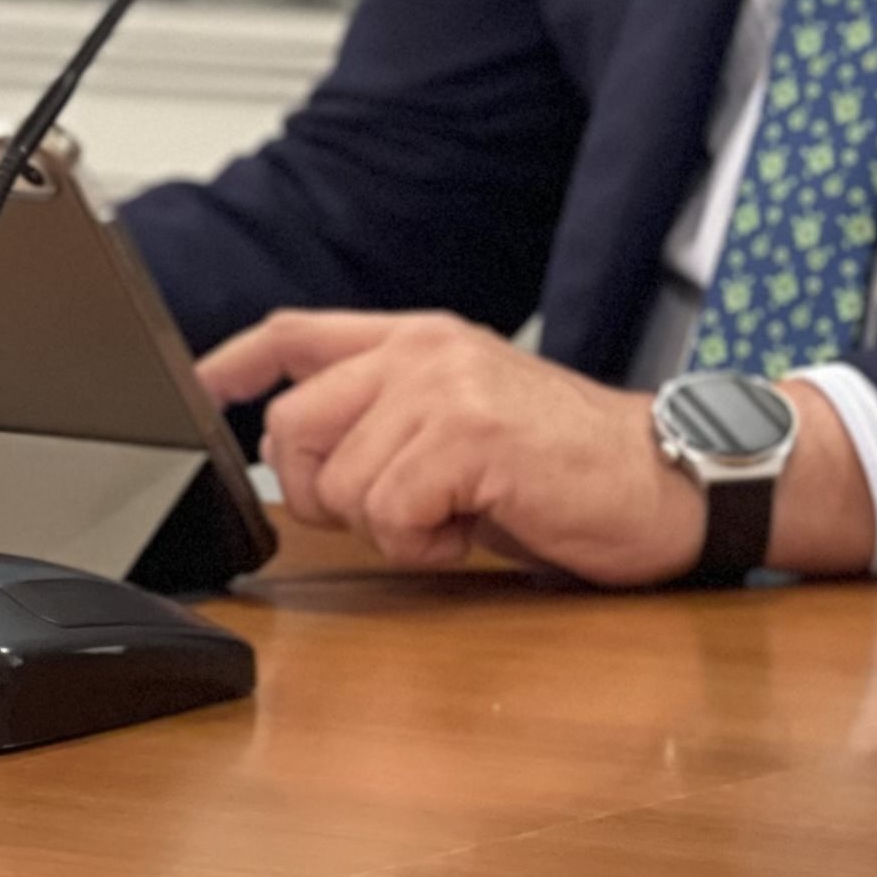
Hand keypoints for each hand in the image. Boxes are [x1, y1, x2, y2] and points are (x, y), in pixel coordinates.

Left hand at [196, 312, 873, 584]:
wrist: (674, 478)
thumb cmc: (577, 470)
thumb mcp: (473, 425)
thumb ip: (396, 419)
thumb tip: (305, 461)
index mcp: (427, 342)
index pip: (297, 333)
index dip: (233, 363)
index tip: (202, 390)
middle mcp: (429, 352)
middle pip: (293, 425)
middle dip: (325, 491)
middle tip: (400, 510)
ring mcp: (449, 389)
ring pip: (339, 481)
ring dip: (388, 527)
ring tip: (459, 517)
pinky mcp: (472, 437)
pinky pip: (389, 511)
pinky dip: (422, 543)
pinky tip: (475, 529)